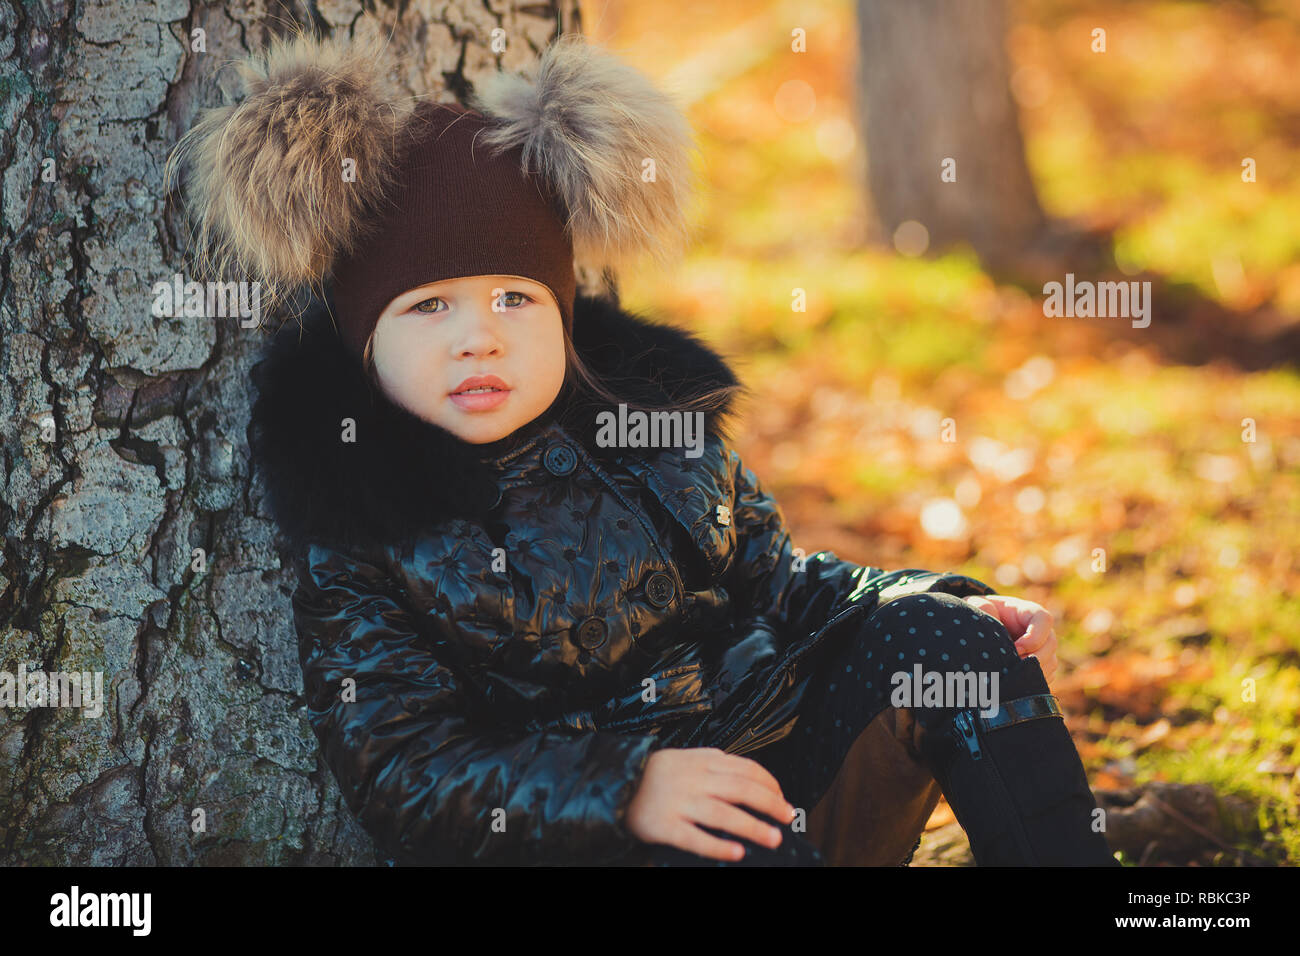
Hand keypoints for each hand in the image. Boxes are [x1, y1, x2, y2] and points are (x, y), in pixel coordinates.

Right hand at [625, 748, 795, 860]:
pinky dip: (719, 846)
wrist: (616, 782)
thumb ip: (715, 764)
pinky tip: (738, 853)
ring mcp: (680, 803)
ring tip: (773, 838)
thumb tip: (751, 777)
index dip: (769, 783)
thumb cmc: (657, 774)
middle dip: (770, 803)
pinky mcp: (665, 826)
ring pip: (723, 814)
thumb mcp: (687, 758)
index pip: (746, 768)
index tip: (783, 797)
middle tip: (788, 817)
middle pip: (741, 789)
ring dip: (753, 827)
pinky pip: (696, 838)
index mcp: (702, 761)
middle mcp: (694, 780)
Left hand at [963, 594, 1057, 679]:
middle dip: (1033, 659)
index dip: (1034, 637)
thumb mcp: (977, 605)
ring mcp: (1043, 649)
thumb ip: (982, 608)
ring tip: (1010, 675)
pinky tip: (1013, 682)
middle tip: (1012, 667)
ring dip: (1032, 672)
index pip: (1044, 619)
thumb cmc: (981, 614)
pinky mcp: (1040, 666)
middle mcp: (1042, 630)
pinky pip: (1045, 677)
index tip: (1016, 648)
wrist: (981, 629)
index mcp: (1028, 612)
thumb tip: (991, 619)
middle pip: (1050, 645)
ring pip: (1050, 663)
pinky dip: (1031, 681)